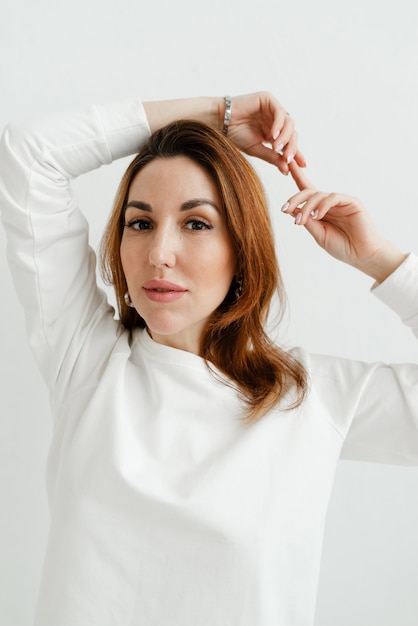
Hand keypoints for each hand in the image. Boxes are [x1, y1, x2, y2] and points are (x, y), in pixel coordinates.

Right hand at [224, 92, 305, 173]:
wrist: (219, 122)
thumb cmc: (234, 135)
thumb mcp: (256, 150)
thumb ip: (272, 157)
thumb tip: (286, 170)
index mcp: (273, 132)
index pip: (289, 142)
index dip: (297, 153)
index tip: (302, 165)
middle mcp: (275, 120)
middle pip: (292, 133)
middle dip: (292, 147)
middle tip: (287, 159)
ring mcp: (273, 109)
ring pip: (289, 123)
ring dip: (285, 138)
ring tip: (276, 148)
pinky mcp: (268, 99)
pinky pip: (280, 112)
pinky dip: (279, 125)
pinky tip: (273, 136)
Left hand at [281, 162, 406, 281]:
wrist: (362, 255)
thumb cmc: (342, 247)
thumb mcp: (319, 235)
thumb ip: (308, 222)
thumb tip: (292, 210)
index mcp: (321, 210)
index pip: (307, 191)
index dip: (297, 177)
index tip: (286, 164)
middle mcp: (329, 203)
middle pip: (308, 192)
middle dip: (294, 199)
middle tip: (285, 210)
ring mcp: (341, 201)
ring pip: (318, 195)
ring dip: (306, 207)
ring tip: (301, 220)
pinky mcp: (352, 202)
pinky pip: (333, 197)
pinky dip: (322, 205)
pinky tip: (317, 216)